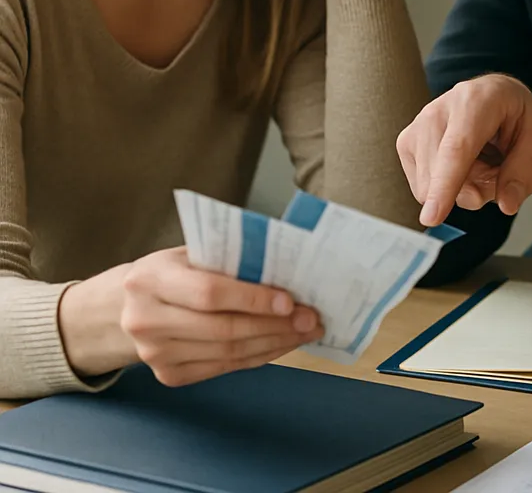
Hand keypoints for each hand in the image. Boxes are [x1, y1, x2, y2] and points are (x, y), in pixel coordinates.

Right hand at [59, 248, 323, 386]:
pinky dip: (258, 356)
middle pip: (222, 329)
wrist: (122, 308)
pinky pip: (223, 368)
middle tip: (310, 318)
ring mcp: (155, 354)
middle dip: (274, 325)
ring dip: (273, 343)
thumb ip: (226, 259)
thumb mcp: (188, 253)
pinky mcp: (168, 376)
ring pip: (227, 353)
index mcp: (150, 279)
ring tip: (305, 331)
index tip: (290, 300)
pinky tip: (281, 343)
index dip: (252, 298)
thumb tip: (285, 268)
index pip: (209, 293)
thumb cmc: (170, 271)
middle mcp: (147, 320)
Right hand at [397, 73, 531, 226]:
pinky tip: (461, 167)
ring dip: (461, 189)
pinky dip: (445, 188)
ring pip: (429, 187)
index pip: (457, 148)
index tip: (433, 217)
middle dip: (475, 190)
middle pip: (442, 174)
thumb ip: (525, 174)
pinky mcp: (406, 142)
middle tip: (497, 169)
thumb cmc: (516, 118)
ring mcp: (418, 124)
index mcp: (477, 101)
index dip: (445, 184)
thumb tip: (506, 204)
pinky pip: (422, 189)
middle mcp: (440, 108)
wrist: (492, 96)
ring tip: (480, 163)